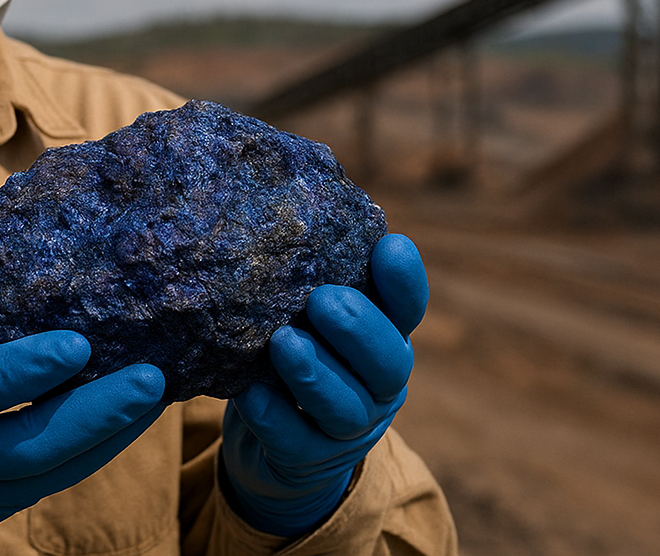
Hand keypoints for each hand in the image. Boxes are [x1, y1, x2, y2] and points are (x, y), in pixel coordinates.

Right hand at [0, 260, 166, 552]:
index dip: (24, 371)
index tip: (79, 343)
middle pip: (29, 445)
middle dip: (96, 414)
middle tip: (151, 377)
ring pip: (52, 470)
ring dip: (110, 434)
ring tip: (158, 392)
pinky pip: (54, 478)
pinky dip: (98, 448)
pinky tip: (134, 416)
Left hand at [220, 233, 427, 535]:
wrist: (276, 445)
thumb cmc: (295, 351)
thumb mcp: (307, 313)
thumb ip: (307, 272)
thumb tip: (273, 198)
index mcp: (384, 337)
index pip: (407, 308)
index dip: (405, 281)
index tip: (390, 245)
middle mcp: (378, 383)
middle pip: (388, 362)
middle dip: (358, 329)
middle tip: (322, 300)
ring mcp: (349, 428)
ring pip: (346, 407)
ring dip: (316, 374)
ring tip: (283, 343)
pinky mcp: (309, 459)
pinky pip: (296, 441)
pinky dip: (274, 415)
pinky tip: (252, 393)